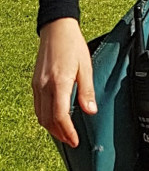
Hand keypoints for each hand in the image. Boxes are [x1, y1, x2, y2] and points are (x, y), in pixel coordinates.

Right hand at [33, 17, 94, 147]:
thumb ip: (87, 90)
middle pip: (48, 120)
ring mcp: (38, 85)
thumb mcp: (86, 66)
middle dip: (60, 134)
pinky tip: (54, 119)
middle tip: (72, 141)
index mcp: (59, 82)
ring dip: (52, 129)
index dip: (67, 132)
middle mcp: (45, 86)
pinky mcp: (35, 83)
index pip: (60, 115)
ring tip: (64, 134)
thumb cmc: (72, 44)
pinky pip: (38, 107)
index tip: (75, 140)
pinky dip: (45, 118)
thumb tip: (90, 110)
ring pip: (40, 116)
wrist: (56, 29)